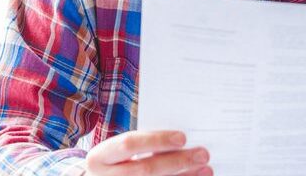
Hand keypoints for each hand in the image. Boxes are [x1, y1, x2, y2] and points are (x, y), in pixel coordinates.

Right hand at [82, 130, 211, 175]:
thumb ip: (143, 145)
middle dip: (177, 161)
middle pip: (146, 169)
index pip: (129, 144)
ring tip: (206, 169)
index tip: (182, 137)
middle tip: (202, 154)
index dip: (156, 140)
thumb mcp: (120, 152)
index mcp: (99, 157)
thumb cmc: (116, 163)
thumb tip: (181, 140)